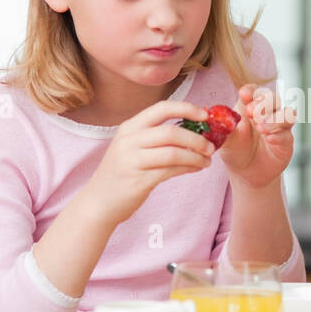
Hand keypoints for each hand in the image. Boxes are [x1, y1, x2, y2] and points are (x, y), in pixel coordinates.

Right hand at [83, 99, 215, 224]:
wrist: (99, 202)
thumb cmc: (121, 173)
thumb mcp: (131, 148)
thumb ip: (155, 137)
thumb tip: (193, 131)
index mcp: (129, 127)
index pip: (162, 109)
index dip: (186, 109)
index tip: (205, 115)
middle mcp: (129, 141)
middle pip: (171, 132)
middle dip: (197, 138)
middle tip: (211, 146)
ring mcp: (132, 160)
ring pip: (174, 153)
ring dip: (196, 156)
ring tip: (207, 161)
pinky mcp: (139, 180)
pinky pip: (171, 171)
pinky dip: (189, 168)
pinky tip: (196, 168)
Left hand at [217, 84, 296, 190]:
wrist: (246, 172)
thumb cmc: (236, 150)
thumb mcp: (226, 139)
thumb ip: (225, 127)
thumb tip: (218, 116)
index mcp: (250, 106)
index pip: (254, 91)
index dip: (251, 91)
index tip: (243, 95)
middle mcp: (267, 113)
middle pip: (273, 98)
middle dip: (264, 103)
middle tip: (251, 112)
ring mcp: (279, 126)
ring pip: (286, 113)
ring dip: (274, 118)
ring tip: (261, 128)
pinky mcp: (286, 141)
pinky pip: (287, 134)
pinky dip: (279, 134)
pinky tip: (269, 139)